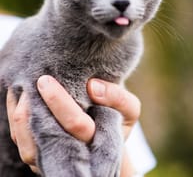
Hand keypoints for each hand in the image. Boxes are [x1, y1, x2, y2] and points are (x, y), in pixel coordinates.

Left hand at [7, 75, 140, 175]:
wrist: (103, 136)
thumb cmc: (115, 116)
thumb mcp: (128, 107)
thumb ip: (118, 97)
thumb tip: (93, 86)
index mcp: (98, 141)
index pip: (77, 125)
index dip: (60, 103)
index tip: (47, 80)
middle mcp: (74, 154)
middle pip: (48, 136)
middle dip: (34, 107)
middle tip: (31, 81)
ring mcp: (55, 159)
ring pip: (28, 146)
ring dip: (22, 115)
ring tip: (24, 87)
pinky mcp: (41, 156)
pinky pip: (22, 142)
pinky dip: (17, 119)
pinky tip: (21, 97)